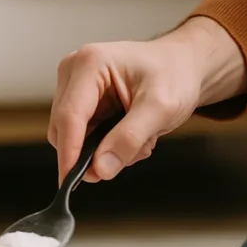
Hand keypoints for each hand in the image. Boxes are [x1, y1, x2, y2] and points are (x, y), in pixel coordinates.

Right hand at [48, 17, 246, 184]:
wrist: (183, 65)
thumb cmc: (175, 74)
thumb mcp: (161, 108)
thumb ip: (129, 138)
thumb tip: (100, 168)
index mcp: (89, 63)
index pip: (69, 116)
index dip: (69, 152)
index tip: (70, 182)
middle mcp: (74, 72)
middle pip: (63, 129)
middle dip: (95, 151)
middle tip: (135, 152)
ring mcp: (74, 87)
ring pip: (71, 137)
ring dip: (104, 149)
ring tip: (139, 139)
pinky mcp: (80, 102)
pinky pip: (81, 137)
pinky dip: (105, 145)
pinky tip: (130, 135)